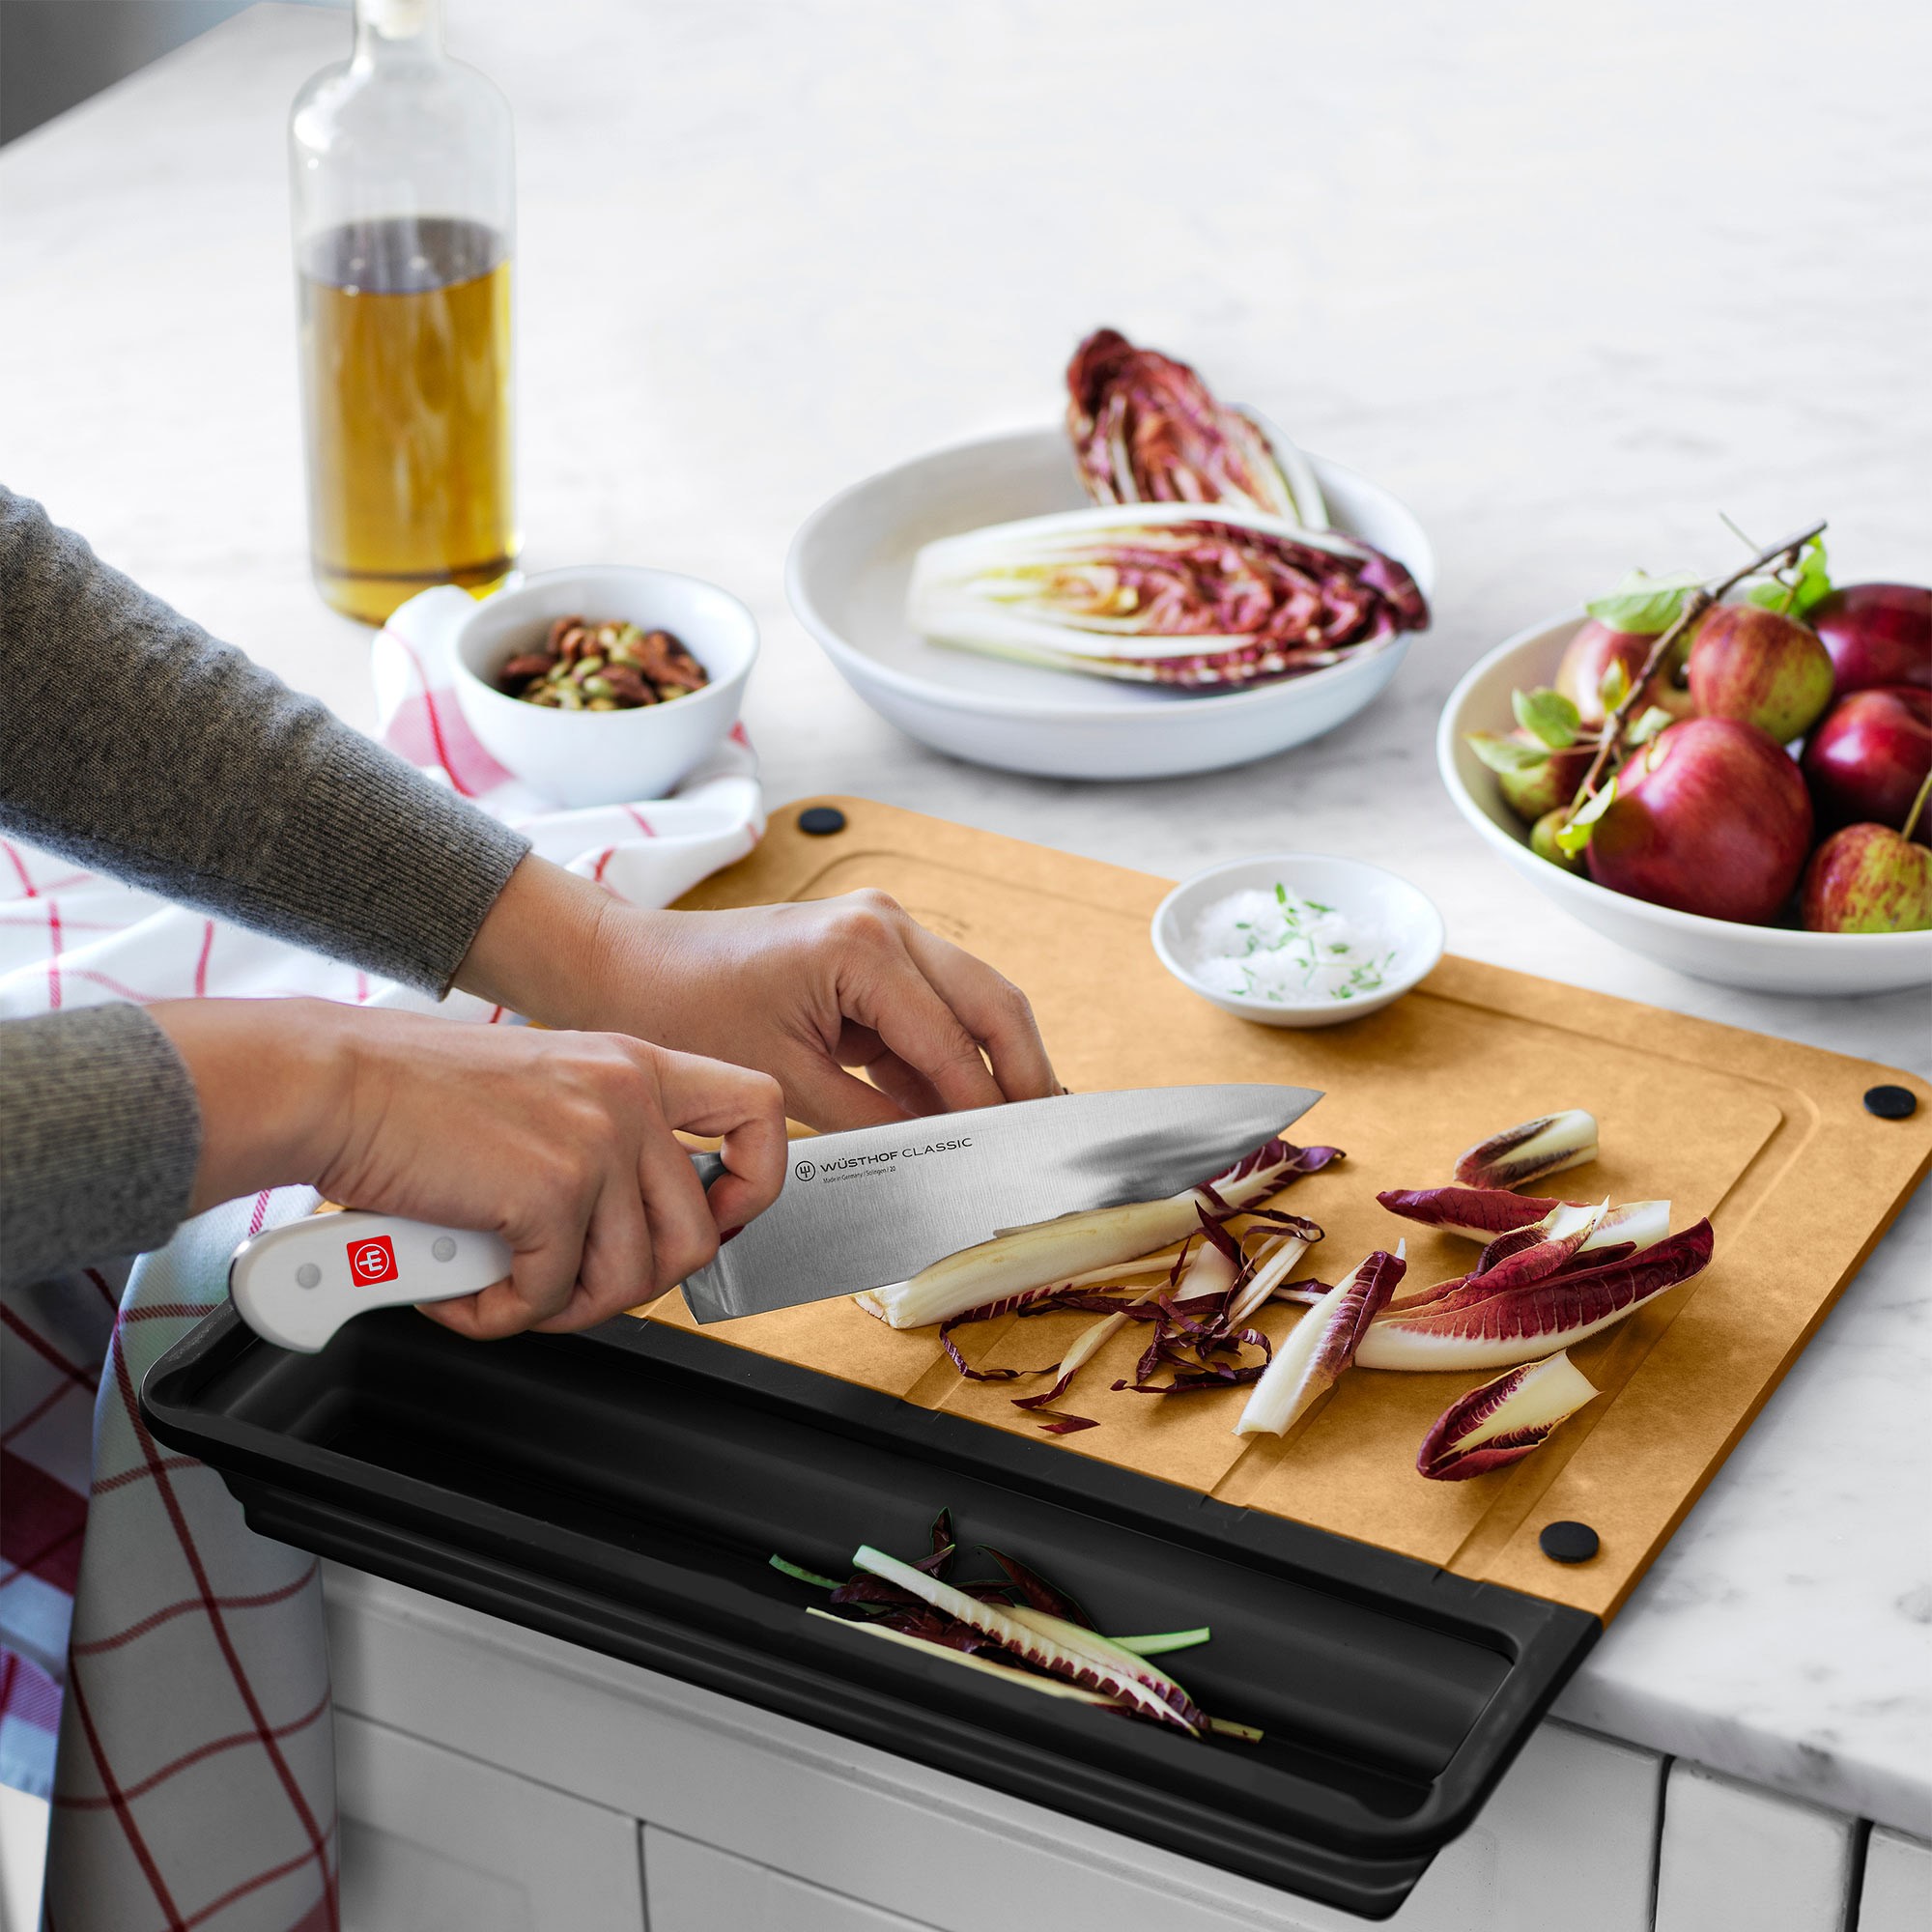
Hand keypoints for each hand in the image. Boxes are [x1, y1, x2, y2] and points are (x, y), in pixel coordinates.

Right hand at [150, 998, 785, 1338]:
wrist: (335, 1084)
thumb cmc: (413, 1095)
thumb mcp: (543, 1089)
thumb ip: (602, 1139)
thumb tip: (636, 1226)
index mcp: (636, 1063)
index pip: (761, 1114)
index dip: (751, 1187)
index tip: (711, 1223)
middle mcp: (629, 1094)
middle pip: (695, 1236)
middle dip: (631, 1286)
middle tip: (565, 1285)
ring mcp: (598, 1140)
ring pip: (631, 1280)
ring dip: (563, 1308)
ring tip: (503, 1289)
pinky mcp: (552, 1190)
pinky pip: (551, 1296)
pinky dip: (499, 1315)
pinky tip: (458, 1290)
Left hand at [457, 859, 1060, 1129]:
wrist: (623, 968)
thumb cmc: (683, 1010)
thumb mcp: (784, 1082)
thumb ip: (874, 1118)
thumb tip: (940, 1150)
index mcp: (865, 948)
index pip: (955, 1041)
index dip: (990, 1105)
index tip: (1017, 1155)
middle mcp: (887, 925)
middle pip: (992, 1004)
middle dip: (1025, 1072)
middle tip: (1050, 1135)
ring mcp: (882, 934)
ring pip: (973, 1004)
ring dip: (993, 1065)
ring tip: (1018, 1129)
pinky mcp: (869, 957)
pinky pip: (931, 1012)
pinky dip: (949, 1060)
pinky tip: (962, 1110)